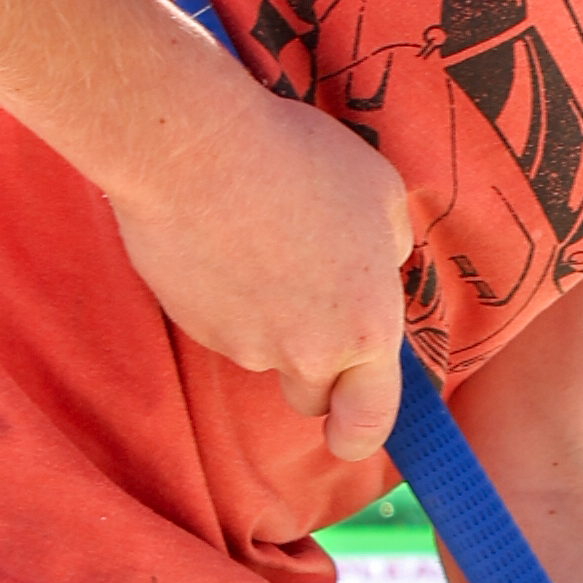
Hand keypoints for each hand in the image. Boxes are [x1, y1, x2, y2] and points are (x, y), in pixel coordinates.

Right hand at [106, 58, 414, 463]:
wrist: (194, 148)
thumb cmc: (299, 160)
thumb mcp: (380, 192)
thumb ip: (389, 246)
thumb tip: (379, 265)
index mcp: (365, 329)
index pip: (369, 419)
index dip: (360, 433)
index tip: (350, 432)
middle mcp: (305, 352)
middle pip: (311, 396)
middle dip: (314, 368)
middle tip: (309, 302)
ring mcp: (242, 343)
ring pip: (262, 353)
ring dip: (266, 318)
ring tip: (262, 240)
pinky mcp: (192, 323)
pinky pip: (218, 323)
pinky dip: (224, 295)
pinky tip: (222, 238)